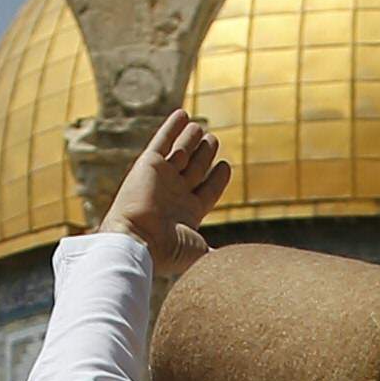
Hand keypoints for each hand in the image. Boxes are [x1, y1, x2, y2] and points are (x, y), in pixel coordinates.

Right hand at [109, 111, 229, 275]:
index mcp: (188, 215)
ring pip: (182, 153)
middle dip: (205, 154)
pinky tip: (182, 114)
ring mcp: (161, 179)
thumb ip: (219, 254)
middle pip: (195, 169)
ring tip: (201, 128)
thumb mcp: (202, 253)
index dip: (217, 178)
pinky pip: (162, 141)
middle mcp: (174, 195)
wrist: (138, 242)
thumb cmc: (170, 251)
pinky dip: (171, 127)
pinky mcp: (148, 165)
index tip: (225, 165)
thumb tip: (241, 266)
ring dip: (191, 139)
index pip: (207, 190)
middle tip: (213, 140)